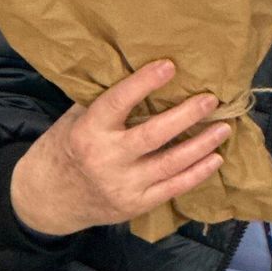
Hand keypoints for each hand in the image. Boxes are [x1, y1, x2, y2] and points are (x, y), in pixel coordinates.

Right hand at [10, 60, 230, 235]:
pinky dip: (197, 173)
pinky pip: (173, 188)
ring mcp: (122, 185)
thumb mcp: (75, 119)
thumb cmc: (66, 147)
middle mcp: (106, 158)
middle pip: (153, 135)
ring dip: (201, 145)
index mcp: (88, 131)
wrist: (48, 198)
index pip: (118, 103)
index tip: (169, 66)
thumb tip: (140, 68)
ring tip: (223, 126)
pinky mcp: (136, 204)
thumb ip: (104, 100)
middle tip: (210, 99)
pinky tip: (215, 158)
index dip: (143, 83)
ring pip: (170, 163)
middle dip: (186, 116)